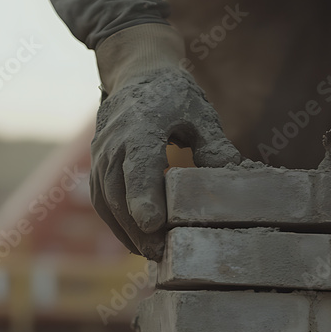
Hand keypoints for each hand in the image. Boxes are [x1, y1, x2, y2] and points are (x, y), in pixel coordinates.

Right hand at [90, 68, 240, 259]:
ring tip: (154, 255)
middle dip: (138, 227)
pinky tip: (139, 244)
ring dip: (128, 231)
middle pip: (119, 191)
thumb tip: (233, 178)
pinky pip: (102, 202)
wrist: (136, 75)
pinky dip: (118, 225)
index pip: (138, 165)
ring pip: (107, 201)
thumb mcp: (200, 114)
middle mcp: (113, 143)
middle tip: (163, 254)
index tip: (152, 223)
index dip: (144, 195)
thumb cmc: (174, 97)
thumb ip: (214, 146)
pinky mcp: (97, 169)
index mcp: (140, 126)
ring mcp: (100, 157)